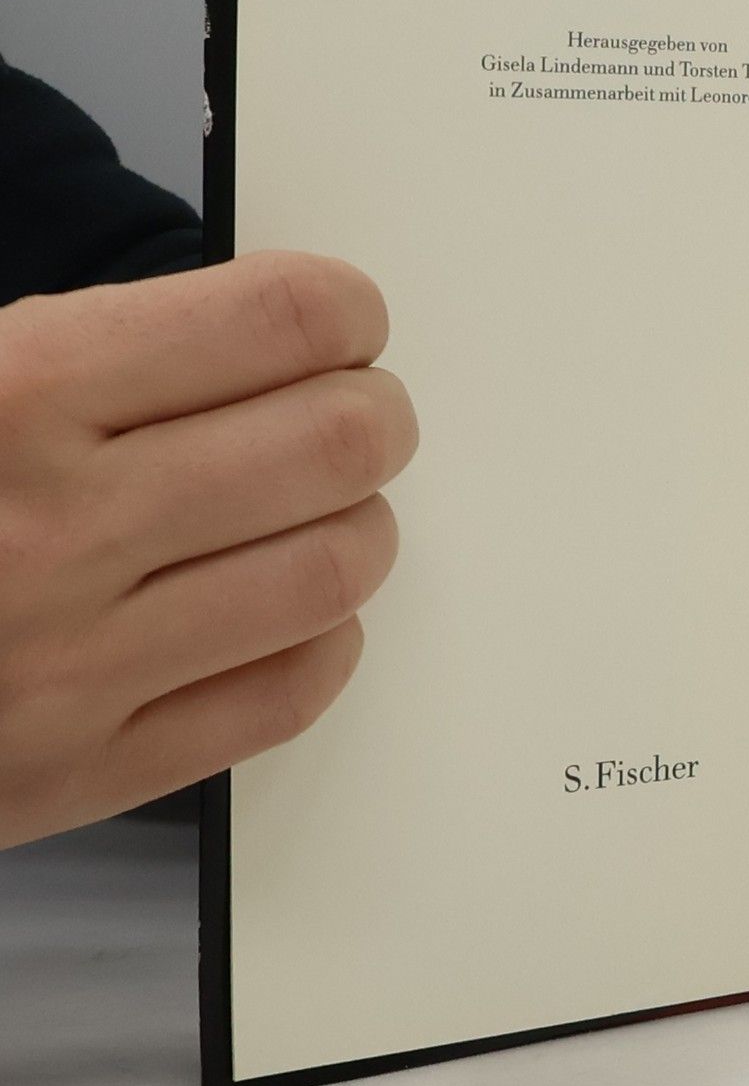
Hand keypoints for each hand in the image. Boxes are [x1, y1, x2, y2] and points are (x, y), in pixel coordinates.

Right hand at [0, 251, 417, 850]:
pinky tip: (285, 606)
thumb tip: (276, 329)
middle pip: (338, 444)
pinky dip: (321, 638)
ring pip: (337, 568)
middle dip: (374, 414)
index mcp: (11, 397)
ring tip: (323, 507)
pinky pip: (287, 694)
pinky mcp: (81, 773)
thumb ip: (95, 345)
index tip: (346, 322)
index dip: (344, 311)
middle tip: (357, 411)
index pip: (281, 321)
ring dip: (359, 522)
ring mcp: (75, 666)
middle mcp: (57, 528)